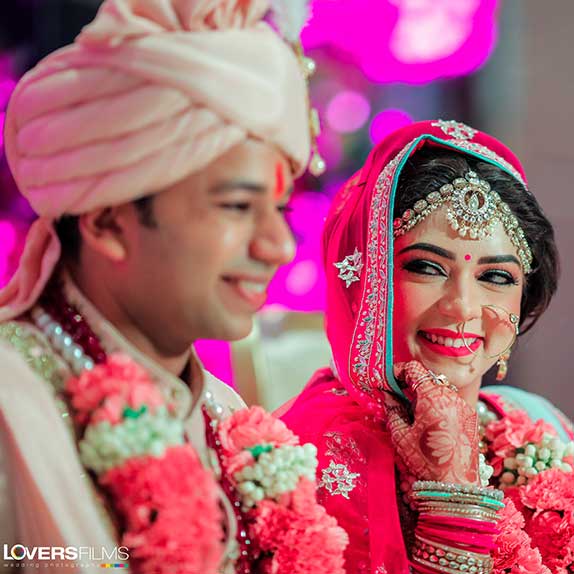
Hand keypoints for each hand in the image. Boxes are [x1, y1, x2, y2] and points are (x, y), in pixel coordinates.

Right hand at [384, 361, 478, 484]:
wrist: (456, 486)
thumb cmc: (425, 461)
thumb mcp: (401, 435)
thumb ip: (392, 409)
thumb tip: (386, 393)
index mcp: (433, 398)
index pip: (415, 369)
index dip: (398, 371)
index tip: (388, 381)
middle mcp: (451, 397)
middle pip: (428, 377)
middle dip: (410, 383)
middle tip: (396, 396)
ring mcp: (463, 406)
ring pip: (439, 389)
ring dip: (424, 394)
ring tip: (412, 413)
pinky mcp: (469, 418)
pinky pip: (450, 401)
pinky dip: (436, 404)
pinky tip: (428, 423)